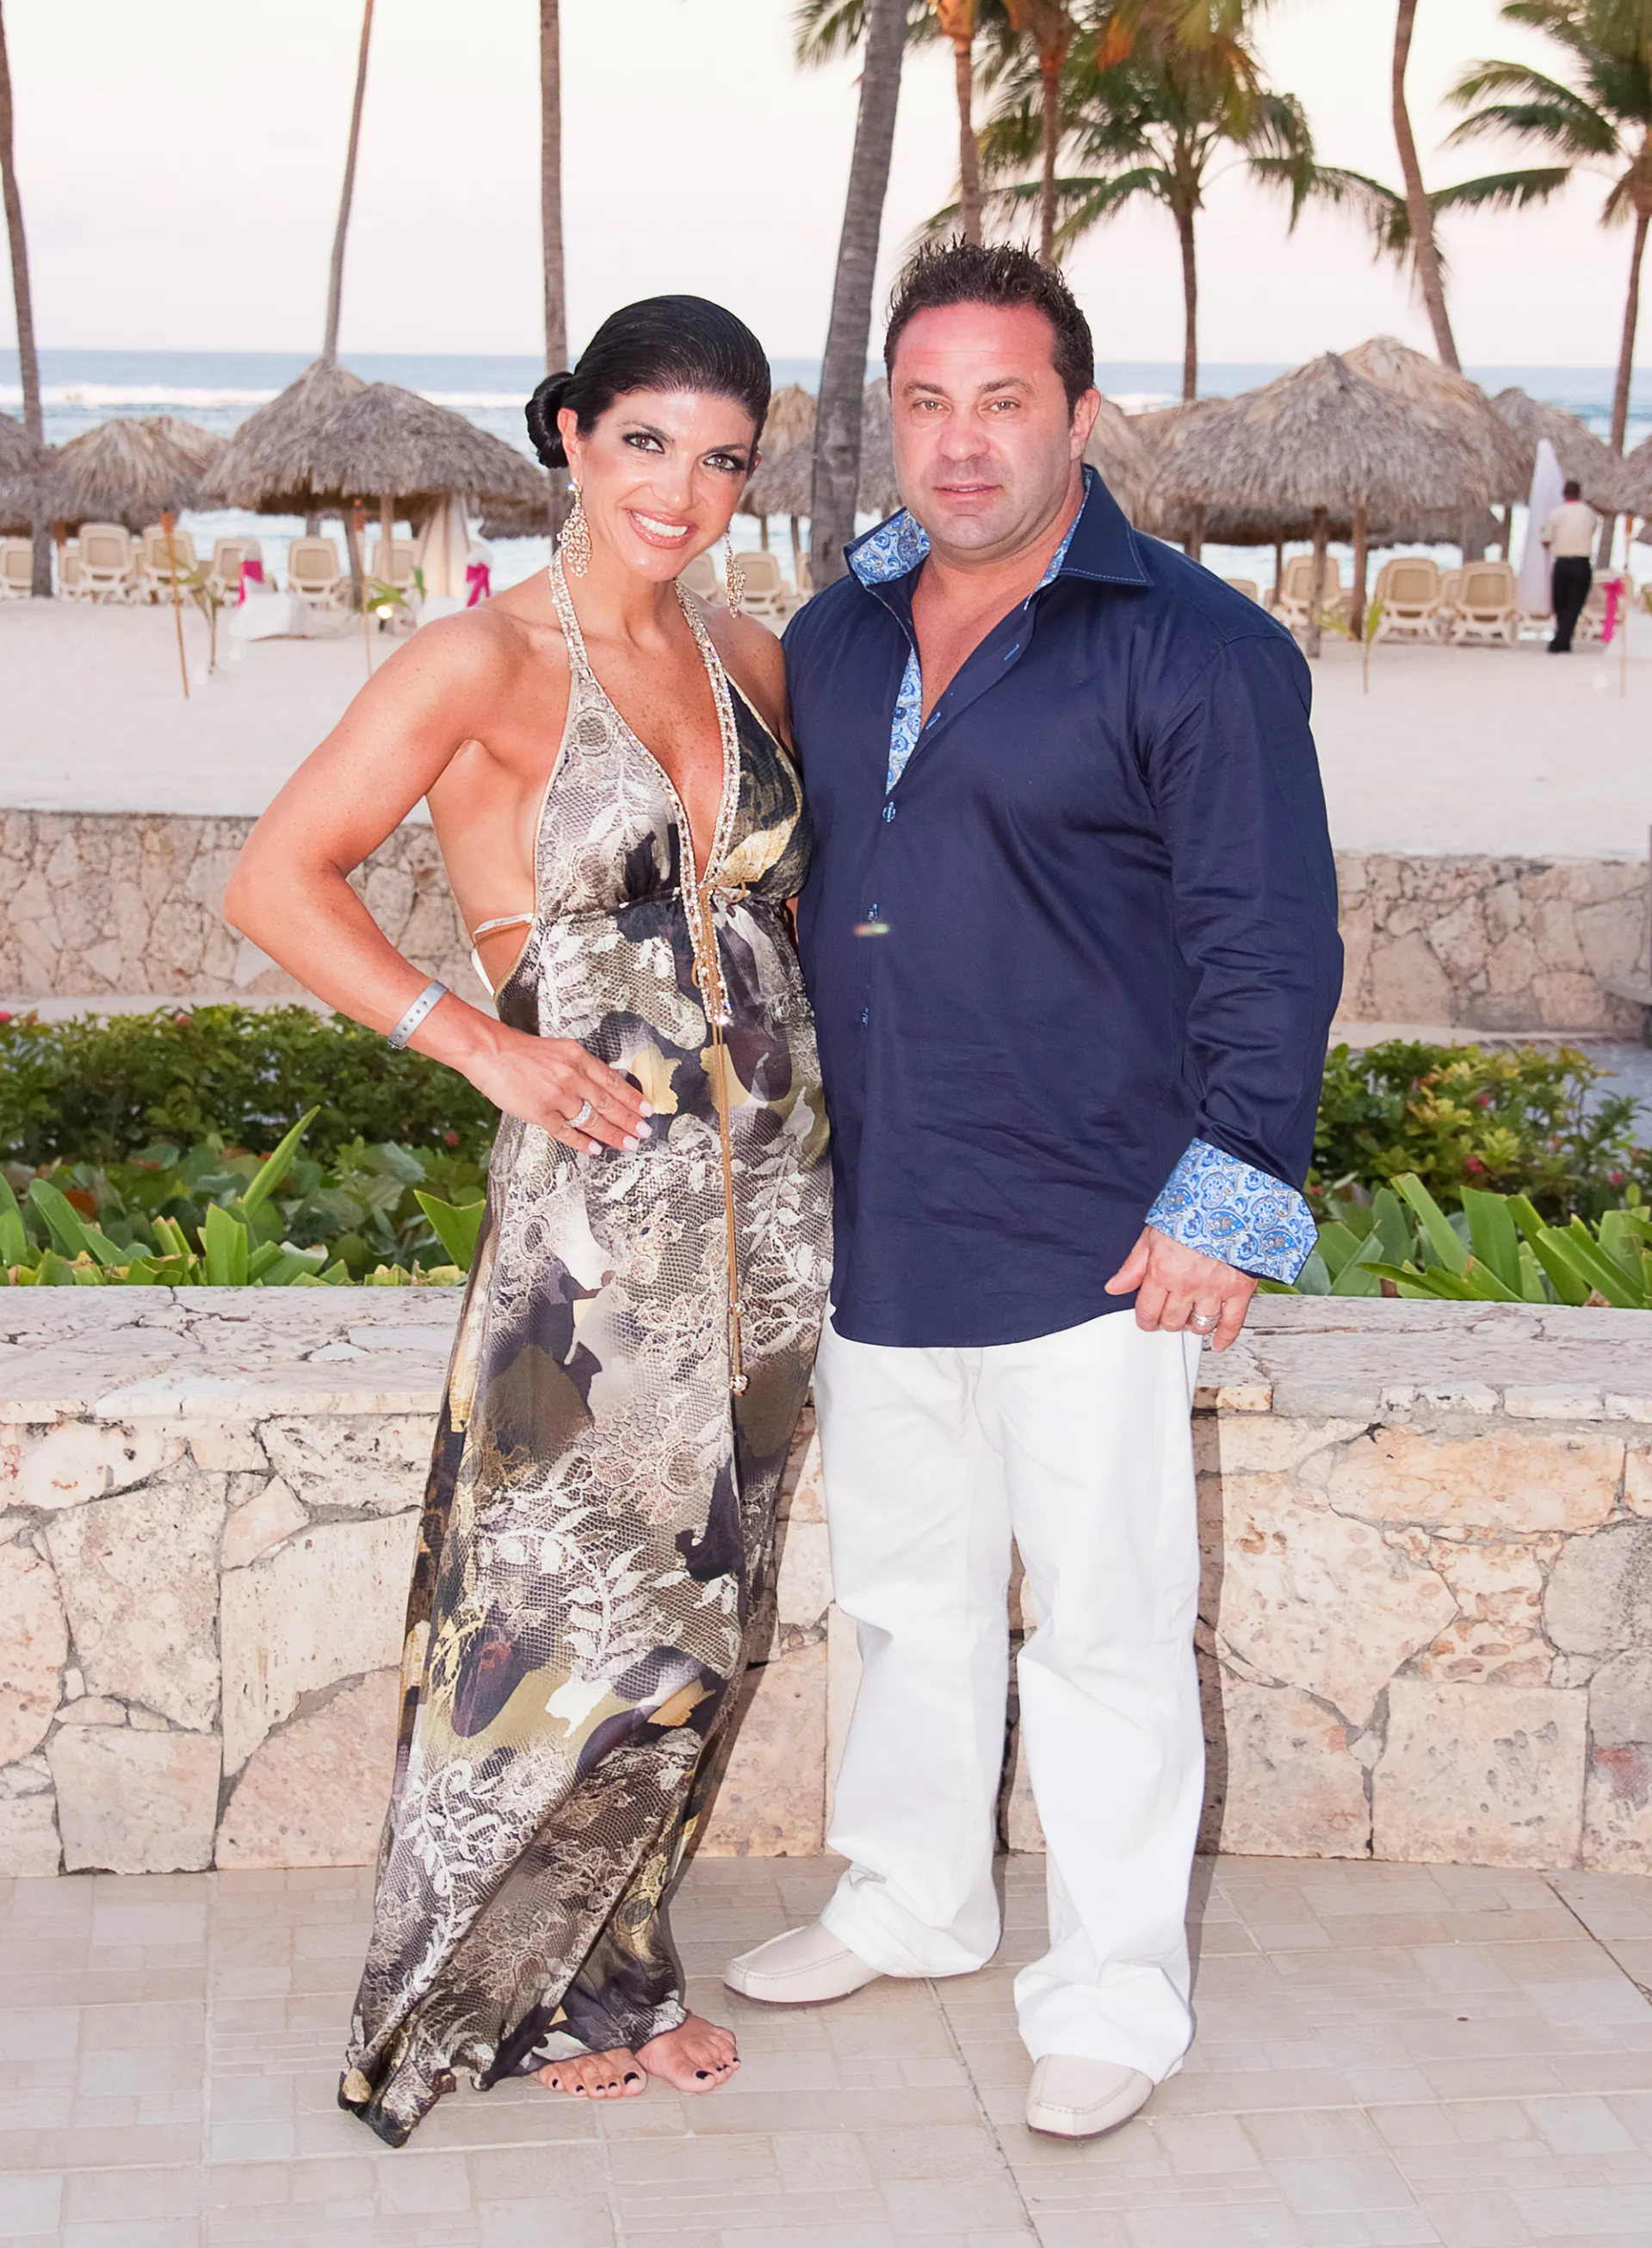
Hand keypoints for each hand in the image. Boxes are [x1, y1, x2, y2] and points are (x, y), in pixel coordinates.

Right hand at [467, 1024, 652, 1155]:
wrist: (491, 1052)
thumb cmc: (521, 1051)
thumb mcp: (560, 1050)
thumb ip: (580, 1067)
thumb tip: (603, 1087)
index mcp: (578, 1058)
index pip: (613, 1081)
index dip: (632, 1098)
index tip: (647, 1109)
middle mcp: (571, 1076)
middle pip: (608, 1103)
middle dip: (630, 1121)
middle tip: (644, 1133)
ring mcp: (557, 1096)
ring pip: (592, 1120)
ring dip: (613, 1135)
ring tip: (629, 1144)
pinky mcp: (540, 1113)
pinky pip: (567, 1131)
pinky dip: (582, 1142)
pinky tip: (595, 1149)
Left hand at [1105, 1225, 1255, 1351]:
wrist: (1231, 1199)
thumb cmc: (1193, 1210)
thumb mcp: (1153, 1234)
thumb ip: (1133, 1265)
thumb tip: (1114, 1287)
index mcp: (1163, 1271)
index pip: (1147, 1311)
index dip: (1145, 1318)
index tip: (1147, 1318)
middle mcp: (1187, 1285)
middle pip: (1172, 1321)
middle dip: (1167, 1320)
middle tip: (1169, 1313)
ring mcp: (1214, 1289)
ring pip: (1199, 1325)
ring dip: (1191, 1325)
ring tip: (1190, 1316)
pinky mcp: (1239, 1289)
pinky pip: (1232, 1322)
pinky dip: (1224, 1336)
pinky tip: (1218, 1342)